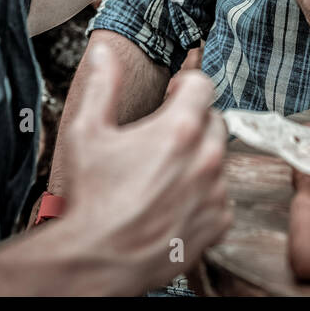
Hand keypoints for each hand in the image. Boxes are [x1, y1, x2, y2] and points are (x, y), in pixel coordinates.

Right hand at [60, 40, 231, 293]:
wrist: (99, 258)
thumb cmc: (92, 198)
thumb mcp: (87, 133)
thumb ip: (100, 86)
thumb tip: (103, 52)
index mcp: (179, 129)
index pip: (202, 84)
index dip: (184, 86)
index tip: (171, 97)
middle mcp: (206, 157)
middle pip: (214, 121)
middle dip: (192, 123)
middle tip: (162, 140)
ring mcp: (216, 191)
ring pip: (219, 159)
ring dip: (198, 160)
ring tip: (163, 176)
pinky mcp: (219, 221)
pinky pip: (221, 196)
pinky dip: (203, 196)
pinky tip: (173, 201)